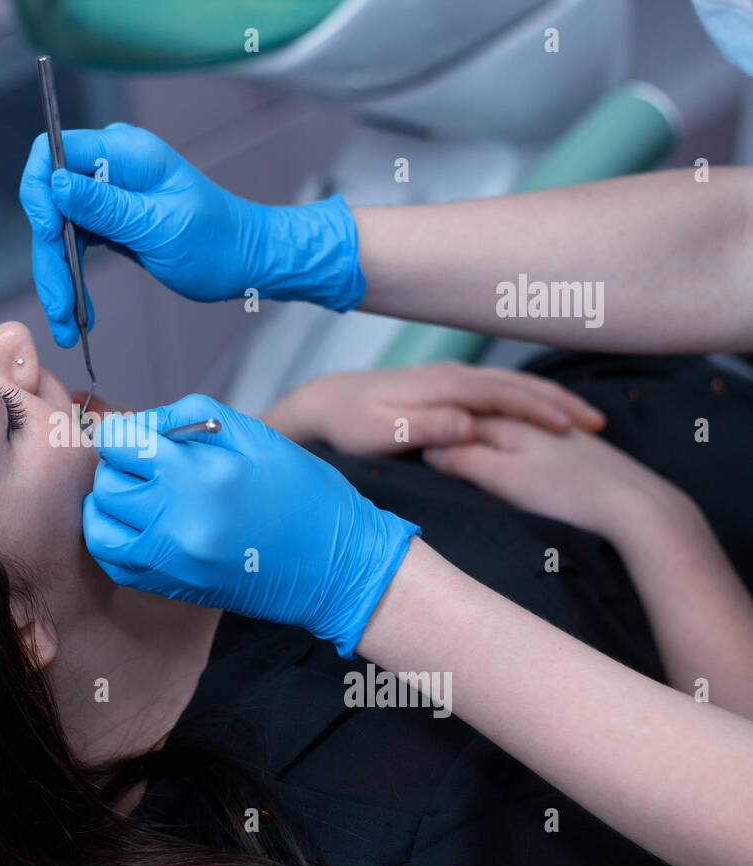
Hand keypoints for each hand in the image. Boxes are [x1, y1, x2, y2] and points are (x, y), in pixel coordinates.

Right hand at [19, 122, 364, 346]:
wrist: (243, 262)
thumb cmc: (216, 242)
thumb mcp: (159, 227)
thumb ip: (105, 205)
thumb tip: (55, 184)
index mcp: (125, 152)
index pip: (53, 151)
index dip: (40, 192)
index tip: (49, 236)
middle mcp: (111, 165)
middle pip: (49, 199)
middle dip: (49, 255)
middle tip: (59, 305)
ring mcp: (108, 192)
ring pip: (57, 228)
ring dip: (57, 275)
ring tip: (66, 322)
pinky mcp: (108, 218)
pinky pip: (73, 242)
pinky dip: (71, 276)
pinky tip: (76, 310)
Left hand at [82, 394, 418, 657]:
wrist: (336, 567)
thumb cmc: (302, 493)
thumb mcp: (254, 434)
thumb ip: (187, 418)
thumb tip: (140, 424)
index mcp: (202, 476)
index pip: (120, 445)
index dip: (123, 433)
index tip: (137, 435)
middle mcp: (179, 523)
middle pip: (107, 483)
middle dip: (119, 465)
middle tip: (147, 462)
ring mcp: (172, 562)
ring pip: (100, 524)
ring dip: (111, 502)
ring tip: (140, 493)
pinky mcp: (172, 587)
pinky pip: (114, 560)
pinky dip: (115, 537)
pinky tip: (140, 523)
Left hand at [263, 361, 605, 455]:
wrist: (324, 402)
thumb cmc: (348, 424)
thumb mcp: (382, 432)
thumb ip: (426, 428)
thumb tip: (469, 426)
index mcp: (442, 387)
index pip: (503, 396)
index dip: (540, 412)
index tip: (574, 430)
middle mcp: (451, 376)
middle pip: (517, 385)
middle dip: (559, 401)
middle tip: (598, 424)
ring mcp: (450, 377)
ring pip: (511, 384)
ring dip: (549, 398)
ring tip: (585, 420)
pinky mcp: (447, 386)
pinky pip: (498, 389)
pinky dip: (528, 399)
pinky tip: (544, 414)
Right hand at [422, 417, 684, 539]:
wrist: (634, 504)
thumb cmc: (563, 493)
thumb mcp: (501, 478)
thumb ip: (462, 458)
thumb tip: (429, 448)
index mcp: (506, 419)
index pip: (456, 415)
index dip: (429, 428)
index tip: (405, 443)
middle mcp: (529, 414)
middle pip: (483, 410)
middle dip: (456, 419)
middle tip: (421, 433)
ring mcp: (554, 428)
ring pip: (512, 417)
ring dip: (489, 422)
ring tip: (466, 433)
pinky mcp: (576, 446)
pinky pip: (535, 430)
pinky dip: (517, 433)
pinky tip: (518, 448)